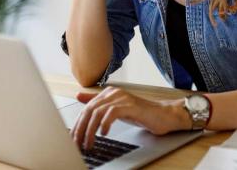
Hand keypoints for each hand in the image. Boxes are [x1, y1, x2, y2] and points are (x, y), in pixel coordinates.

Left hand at [71, 87, 190, 149]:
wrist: (163, 116)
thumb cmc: (141, 114)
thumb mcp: (116, 110)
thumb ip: (98, 103)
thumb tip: (79, 96)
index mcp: (108, 93)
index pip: (86, 108)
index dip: (78, 124)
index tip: (73, 139)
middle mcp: (113, 93)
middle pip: (89, 110)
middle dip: (81, 129)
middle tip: (78, 144)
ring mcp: (122, 98)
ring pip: (98, 113)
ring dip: (90, 130)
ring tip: (89, 143)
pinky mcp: (130, 105)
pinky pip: (111, 113)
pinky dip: (105, 124)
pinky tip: (105, 133)